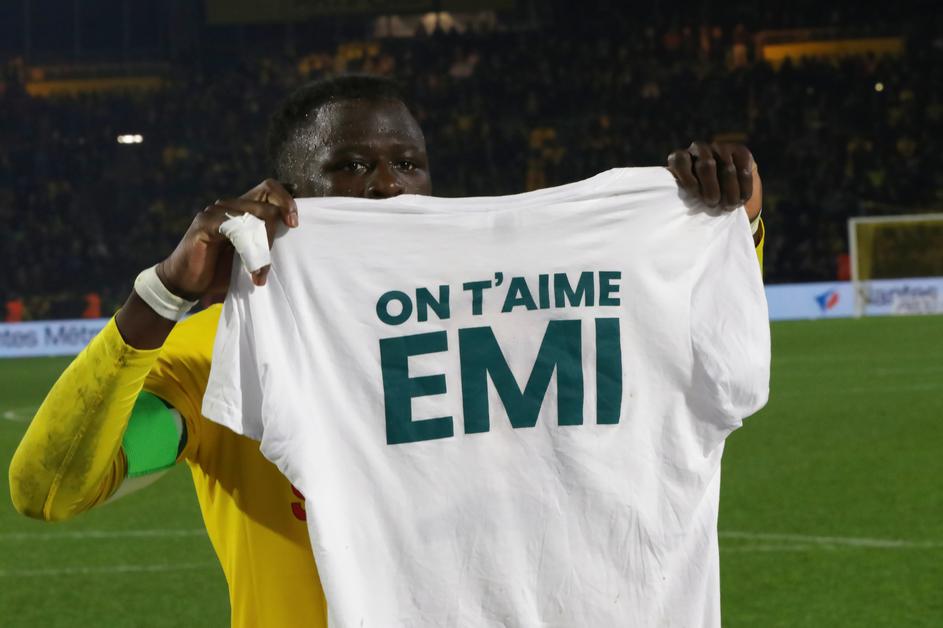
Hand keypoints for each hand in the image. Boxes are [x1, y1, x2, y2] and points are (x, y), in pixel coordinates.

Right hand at [157, 179, 297, 299]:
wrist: (187, 283)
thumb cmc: (221, 270)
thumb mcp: (251, 254)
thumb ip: (267, 241)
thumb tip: (293, 234)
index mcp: (242, 208)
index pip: (269, 188)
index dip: (286, 200)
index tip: (294, 223)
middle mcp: (229, 206)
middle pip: (265, 203)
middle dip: (274, 232)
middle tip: (270, 262)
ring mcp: (215, 212)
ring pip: (252, 216)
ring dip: (262, 246)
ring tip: (260, 272)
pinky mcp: (204, 223)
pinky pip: (235, 229)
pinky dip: (248, 250)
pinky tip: (251, 270)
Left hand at [666, 142, 761, 221]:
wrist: (727, 194)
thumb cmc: (700, 200)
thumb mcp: (686, 198)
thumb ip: (683, 196)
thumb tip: (681, 207)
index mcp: (681, 158)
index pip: (680, 160)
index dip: (687, 178)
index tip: (694, 195)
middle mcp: (699, 149)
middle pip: (706, 165)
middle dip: (711, 188)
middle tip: (713, 204)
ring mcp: (720, 148)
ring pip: (727, 168)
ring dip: (730, 191)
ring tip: (729, 206)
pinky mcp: (741, 151)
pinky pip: (743, 170)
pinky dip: (744, 188)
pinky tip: (742, 200)